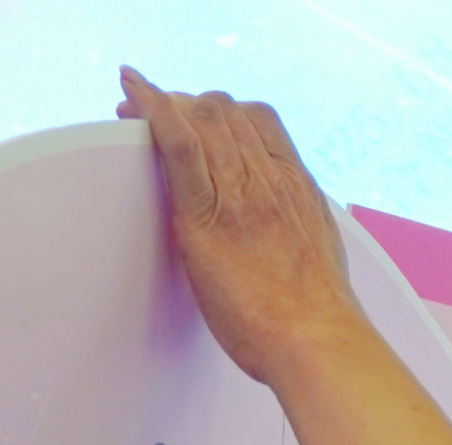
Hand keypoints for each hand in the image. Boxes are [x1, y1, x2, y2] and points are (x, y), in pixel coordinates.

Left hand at [115, 71, 369, 389]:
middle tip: (157, 109)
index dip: (223, 108)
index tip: (200, 112)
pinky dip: (153, 114)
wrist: (316, 339)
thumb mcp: (318, 251)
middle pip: (224, 112)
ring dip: (161, 103)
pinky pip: (180, 149)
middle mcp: (269, 178)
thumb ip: (296, 225)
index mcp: (297, 185)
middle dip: (186, 102)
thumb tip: (284, 228)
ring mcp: (238, 194)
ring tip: (133, 103)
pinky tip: (133, 99)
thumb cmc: (318, 315)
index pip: (259, 119)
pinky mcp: (206, 218)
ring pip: (200, 119)